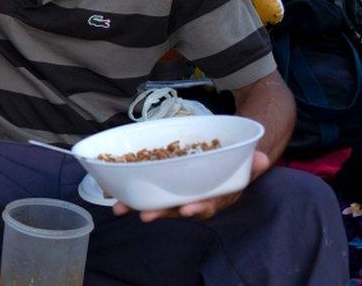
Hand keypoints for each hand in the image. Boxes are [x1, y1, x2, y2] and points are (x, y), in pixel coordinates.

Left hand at [113, 150, 270, 221]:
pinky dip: (130, 190)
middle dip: (161, 212)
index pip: (208, 205)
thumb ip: (252, 163)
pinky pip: (146, 189)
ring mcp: (176, 193)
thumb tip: (262, 158)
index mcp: (216, 196)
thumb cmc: (234, 164)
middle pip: (176, 208)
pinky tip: (112, 191)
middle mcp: (194, 199)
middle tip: (145, 215)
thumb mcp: (246, 163)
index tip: (189, 208)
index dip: (198, 208)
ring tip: (119, 207)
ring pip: (157, 201)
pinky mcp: (163, 184)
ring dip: (138, 204)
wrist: (224, 157)